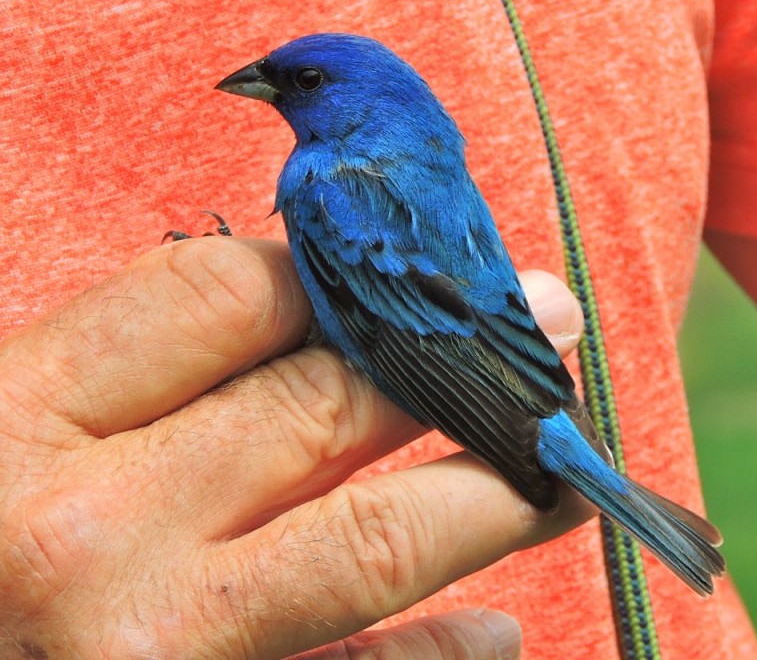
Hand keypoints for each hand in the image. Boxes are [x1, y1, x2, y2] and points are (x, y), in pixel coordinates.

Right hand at [0, 237, 589, 658]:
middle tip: (548, 325)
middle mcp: (92, 530)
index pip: (226, 296)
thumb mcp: (17, 429)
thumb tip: (309, 299)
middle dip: (453, 354)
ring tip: (561, 467)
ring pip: (376, 538)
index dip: (334, 276)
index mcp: (29, 417)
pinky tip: (495, 630)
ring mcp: (155, 645)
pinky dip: (441, 654)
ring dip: (494, 491)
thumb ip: (139, 371)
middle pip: (323, 403)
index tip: (398, 279)